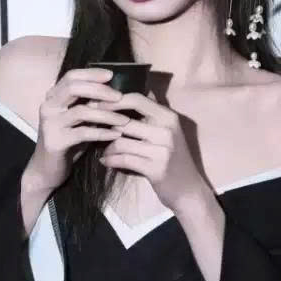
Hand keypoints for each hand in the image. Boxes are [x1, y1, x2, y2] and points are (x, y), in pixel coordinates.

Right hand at [26, 68, 129, 193]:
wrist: (47, 170)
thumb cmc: (67, 142)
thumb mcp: (78, 120)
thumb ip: (89, 105)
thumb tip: (115, 91)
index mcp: (52, 98)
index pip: (71, 77)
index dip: (91, 74)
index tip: (111, 75)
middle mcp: (48, 107)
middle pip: (74, 88)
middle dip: (100, 90)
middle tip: (120, 97)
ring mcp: (50, 124)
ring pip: (81, 111)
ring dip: (107, 114)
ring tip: (125, 119)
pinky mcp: (55, 142)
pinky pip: (83, 133)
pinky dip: (102, 133)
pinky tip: (116, 134)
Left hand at [99, 92, 208, 212]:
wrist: (189, 191)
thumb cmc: (174, 159)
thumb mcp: (168, 132)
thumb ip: (152, 113)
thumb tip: (135, 89)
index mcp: (168, 117)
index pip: (137, 99)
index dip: (113, 101)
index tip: (96, 103)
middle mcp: (167, 130)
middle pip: (124, 121)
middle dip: (104, 125)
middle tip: (91, 128)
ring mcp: (162, 149)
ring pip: (121, 141)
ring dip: (107, 147)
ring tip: (102, 150)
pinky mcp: (155, 168)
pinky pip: (123, 159)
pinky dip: (110, 160)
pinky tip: (105, 161)